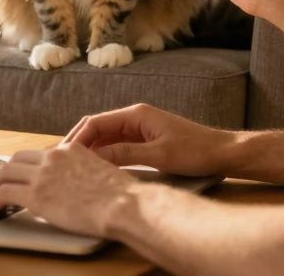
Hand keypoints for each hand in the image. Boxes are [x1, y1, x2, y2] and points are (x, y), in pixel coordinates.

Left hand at [0, 142, 139, 237]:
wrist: (122, 204)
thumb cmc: (120, 195)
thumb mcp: (101, 171)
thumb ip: (83, 172)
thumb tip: (75, 183)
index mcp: (69, 150)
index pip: (37, 154)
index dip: (24, 165)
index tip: (19, 175)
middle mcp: (53, 158)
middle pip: (16, 159)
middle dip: (3, 172)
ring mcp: (42, 175)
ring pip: (4, 174)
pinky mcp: (36, 195)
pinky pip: (4, 193)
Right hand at [65, 103, 235, 176]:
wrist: (222, 153)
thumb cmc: (195, 151)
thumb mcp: (158, 155)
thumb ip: (125, 154)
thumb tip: (93, 157)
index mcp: (136, 114)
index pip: (96, 122)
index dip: (77, 138)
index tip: (63, 155)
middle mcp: (135, 117)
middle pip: (97, 128)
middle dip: (79, 143)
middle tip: (61, 163)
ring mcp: (140, 129)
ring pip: (106, 138)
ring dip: (90, 150)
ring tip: (73, 167)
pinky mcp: (145, 140)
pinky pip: (117, 146)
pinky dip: (104, 155)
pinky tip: (96, 169)